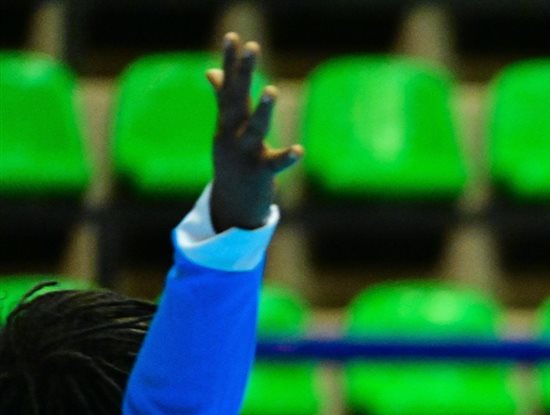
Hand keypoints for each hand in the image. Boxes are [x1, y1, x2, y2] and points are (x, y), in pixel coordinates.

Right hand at [206, 33, 301, 231]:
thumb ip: (222, 99)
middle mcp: (232, 134)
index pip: (228, 85)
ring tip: (272, 89)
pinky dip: (287, 158)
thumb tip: (212, 71)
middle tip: (252, 47)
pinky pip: (275, 164)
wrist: (232, 205)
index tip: (234, 36)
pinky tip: (300, 150)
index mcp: (228, 121)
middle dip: (243, 72)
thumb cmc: (233, 161)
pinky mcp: (260, 174)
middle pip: (237, 99)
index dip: (231, 61)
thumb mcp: (226, 128)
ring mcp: (245, 153)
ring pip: (255, 129)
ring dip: (263, 110)